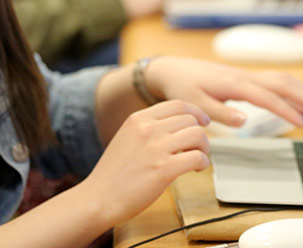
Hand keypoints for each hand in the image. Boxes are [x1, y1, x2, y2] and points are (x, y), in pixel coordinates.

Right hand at [77, 100, 210, 226]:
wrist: (99, 198)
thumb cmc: (113, 174)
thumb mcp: (126, 137)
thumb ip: (148, 128)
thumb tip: (176, 126)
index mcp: (137, 119)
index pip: (178, 105)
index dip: (196, 112)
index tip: (202, 122)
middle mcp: (147, 129)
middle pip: (191, 120)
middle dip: (200, 134)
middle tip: (198, 149)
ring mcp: (155, 148)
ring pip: (198, 135)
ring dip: (203, 148)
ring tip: (197, 160)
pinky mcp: (164, 169)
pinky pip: (197, 157)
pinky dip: (203, 163)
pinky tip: (195, 170)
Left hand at [143, 57, 302, 126]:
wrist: (171, 70)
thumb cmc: (182, 88)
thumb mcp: (195, 103)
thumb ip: (220, 113)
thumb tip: (245, 121)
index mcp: (234, 83)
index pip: (268, 97)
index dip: (288, 111)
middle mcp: (244, 76)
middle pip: (283, 83)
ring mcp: (246, 75)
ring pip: (281, 79)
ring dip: (302, 92)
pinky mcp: (244, 77)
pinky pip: (273, 80)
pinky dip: (291, 88)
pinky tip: (298, 100)